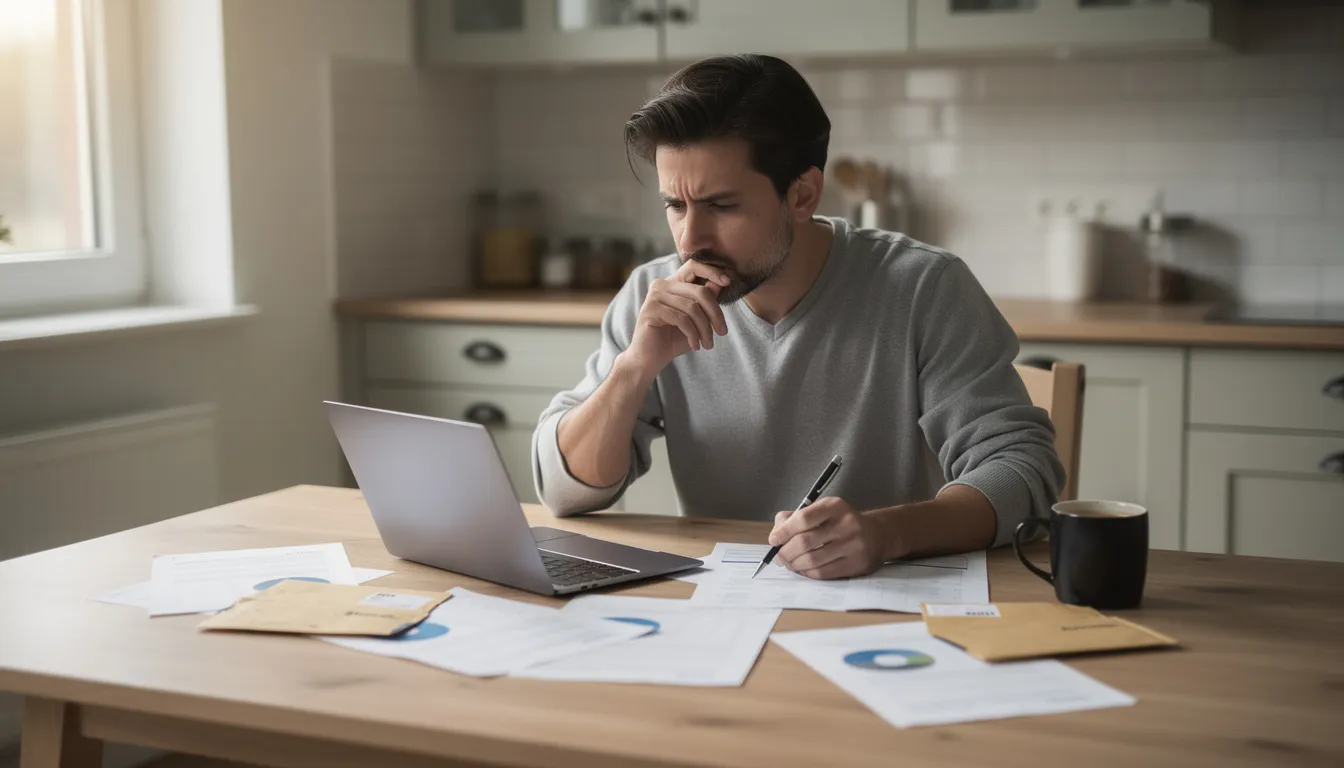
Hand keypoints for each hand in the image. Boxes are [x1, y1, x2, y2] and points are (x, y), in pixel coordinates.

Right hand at [624, 260, 731, 376]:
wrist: (650, 359)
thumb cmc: (674, 339)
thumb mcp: (697, 320)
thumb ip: (706, 301)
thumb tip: (721, 283)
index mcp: (672, 283)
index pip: (693, 266)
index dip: (712, 271)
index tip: (728, 282)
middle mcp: (662, 285)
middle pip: (699, 291)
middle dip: (715, 314)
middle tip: (722, 332)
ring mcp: (655, 296)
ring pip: (693, 308)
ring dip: (705, 329)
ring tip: (708, 344)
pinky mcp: (651, 310)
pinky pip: (681, 319)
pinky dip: (693, 334)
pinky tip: (695, 346)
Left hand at [767, 497, 888, 579]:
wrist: (877, 535)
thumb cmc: (841, 522)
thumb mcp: (822, 510)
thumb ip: (796, 517)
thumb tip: (776, 534)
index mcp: (835, 506)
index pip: (803, 518)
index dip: (784, 531)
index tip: (774, 539)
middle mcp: (847, 524)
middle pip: (804, 542)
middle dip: (785, 552)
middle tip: (779, 556)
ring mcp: (853, 545)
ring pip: (812, 560)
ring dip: (794, 565)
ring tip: (790, 563)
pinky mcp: (856, 564)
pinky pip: (823, 573)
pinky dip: (807, 573)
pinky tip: (804, 569)